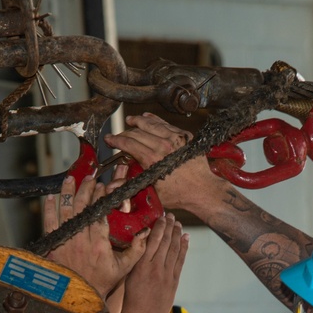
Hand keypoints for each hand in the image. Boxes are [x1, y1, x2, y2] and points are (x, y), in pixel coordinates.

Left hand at [43, 174, 146, 297]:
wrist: (80, 296)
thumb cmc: (102, 282)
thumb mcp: (124, 268)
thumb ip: (136, 250)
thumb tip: (146, 232)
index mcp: (99, 245)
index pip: (99, 215)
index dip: (100, 198)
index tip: (102, 187)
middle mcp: (81, 242)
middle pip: (82, 209)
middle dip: (85, 190)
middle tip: (90, 178)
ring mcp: (66, 243)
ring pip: (65, 212)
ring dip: (67, 193)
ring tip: (70, 179)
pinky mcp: (54, 246)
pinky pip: (50, 224)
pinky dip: (49, 209)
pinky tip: (51, 197)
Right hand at [104, 113, 225, 211]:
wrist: (203, 190)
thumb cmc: (178, 194)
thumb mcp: (151, 191)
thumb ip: (131, 185)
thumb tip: (112, 185)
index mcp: (152, 160)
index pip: (128, 143)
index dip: (116, 140)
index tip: (109, 139)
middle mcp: (163, 146)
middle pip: (137, 132)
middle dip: (125, 132)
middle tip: (119, 135)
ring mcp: (175, 139)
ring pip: (151, 124)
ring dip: (138, 121)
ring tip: (130, 120)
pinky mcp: (185, 136)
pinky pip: (166, 124)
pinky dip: (155, 119)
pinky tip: (148, 118)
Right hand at [121, 213, 187, 312]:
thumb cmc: (131, 298)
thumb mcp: (129, 276)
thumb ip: (137, 259)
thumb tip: (143, 242)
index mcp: (141, 266)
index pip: (153, 240)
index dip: (159, 227)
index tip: (161, 216)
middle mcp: (155, 269)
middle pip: (165, 243)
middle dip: (169, 227)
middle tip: (172, 216)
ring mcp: (166, 276)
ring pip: (174, 250)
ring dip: (177, 235)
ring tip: (179, 224)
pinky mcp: (174, 283)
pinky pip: (180, 262)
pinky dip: (184, 249)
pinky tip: (185, 239)